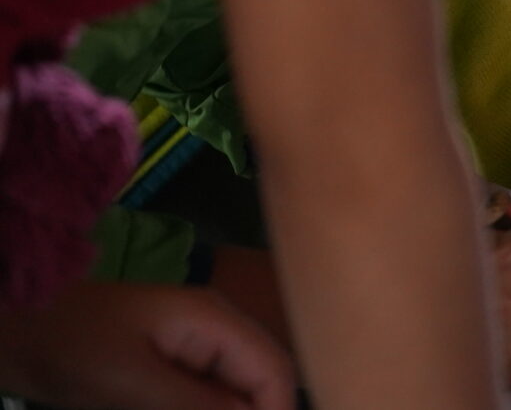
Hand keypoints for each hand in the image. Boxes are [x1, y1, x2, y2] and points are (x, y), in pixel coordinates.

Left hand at [0, 281, 295, 409]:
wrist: (18, 331)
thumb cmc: (73, 348)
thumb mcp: (131, 382)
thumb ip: (196, 403)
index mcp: (214, 322)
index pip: (273, 369)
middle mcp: (214, 333)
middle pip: (257, 384)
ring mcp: (192, 351)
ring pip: (231, 396)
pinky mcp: (170, 371)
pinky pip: (203, 398)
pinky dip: (202, 409)